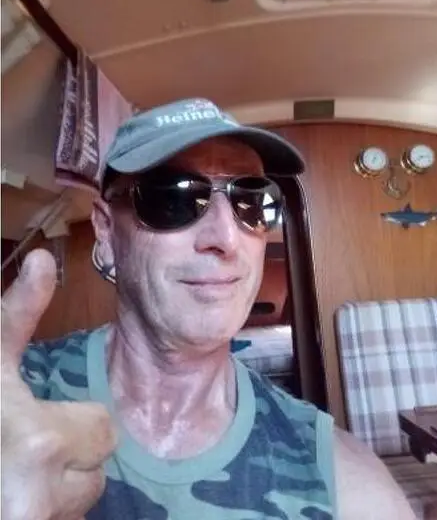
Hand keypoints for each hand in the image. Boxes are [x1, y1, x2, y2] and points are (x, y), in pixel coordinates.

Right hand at [1, 249, 116, 519]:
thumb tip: (44, 258)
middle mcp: (38, 501)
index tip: (28, 422)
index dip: (71, 421)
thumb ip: (17, 314)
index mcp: (39, 444)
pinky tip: (16, 492)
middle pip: (96, 471)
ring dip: (57, 487)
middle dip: (67, 455)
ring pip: (81, 500)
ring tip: (14, 470)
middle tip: (20, 447)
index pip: (105, 432)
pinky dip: (46, 507)